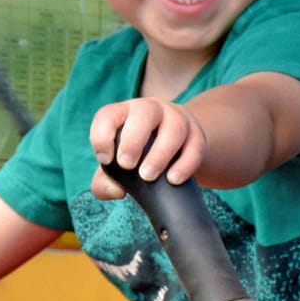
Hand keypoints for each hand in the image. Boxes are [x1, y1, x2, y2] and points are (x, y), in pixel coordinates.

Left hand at [89, 98, 207, 199]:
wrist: (174, 152)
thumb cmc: (135, 160)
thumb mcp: (116, 170)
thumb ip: (104, 184)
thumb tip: (117, 191)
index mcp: (123, 113)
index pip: (108, 115)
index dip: (102, 136)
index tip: (105, 160)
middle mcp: (150, 109)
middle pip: (144, 112)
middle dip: (133, 140)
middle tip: (127, 165)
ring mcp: (176, 118)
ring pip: (174, 127)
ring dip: (160, 153)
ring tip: (148, 177)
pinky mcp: (197, 134)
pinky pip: (195, 145)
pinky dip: (185, 164)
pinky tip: (173, 180)